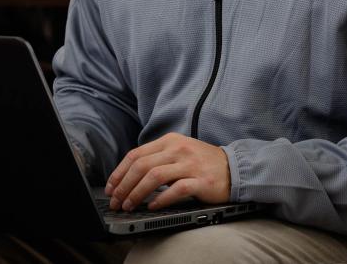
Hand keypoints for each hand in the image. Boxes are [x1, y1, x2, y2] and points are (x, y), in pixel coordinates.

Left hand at [105, 133, 230, 210]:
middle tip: (116, 201)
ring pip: (154, 176)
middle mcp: (178, 149)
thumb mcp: (179, 151)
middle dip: (124, 186)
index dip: (119, 172)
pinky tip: (152, 206)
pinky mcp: (201, 181)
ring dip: (137, 193)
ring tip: (130, 206)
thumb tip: (130, 175)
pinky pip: (176, 190)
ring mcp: (190, 164)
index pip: (136, 154)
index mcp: (170, 140)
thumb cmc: (203, 162)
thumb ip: (158, 158)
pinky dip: (161, 199)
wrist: (235, 167)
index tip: (110, 187)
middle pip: (141, 166)